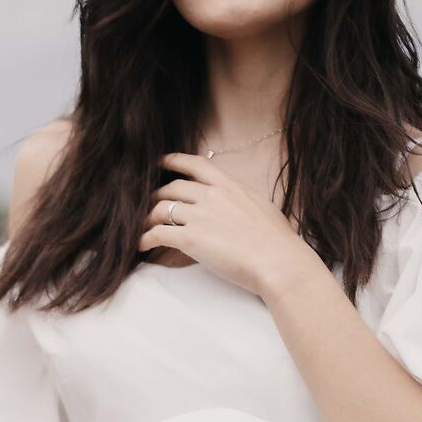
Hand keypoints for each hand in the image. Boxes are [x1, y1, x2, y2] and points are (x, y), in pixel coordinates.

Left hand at [140, 152, 314, 298]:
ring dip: (148, 218)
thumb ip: (240, 201)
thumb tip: (236, 205)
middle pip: (172, 188)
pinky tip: (142, 245)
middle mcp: (212, 195)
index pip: (196, 164)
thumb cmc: (278, 241)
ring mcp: (200, 215)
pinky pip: (158, 233)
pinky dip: (145, 238)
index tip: (161, 161)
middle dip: (157, 196)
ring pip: (161, 209)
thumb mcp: (260, 207)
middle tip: (149, 205)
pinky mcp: (190, 238)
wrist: (279, 262)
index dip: (174, 160)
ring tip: (143, 227)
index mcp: (230, 185)